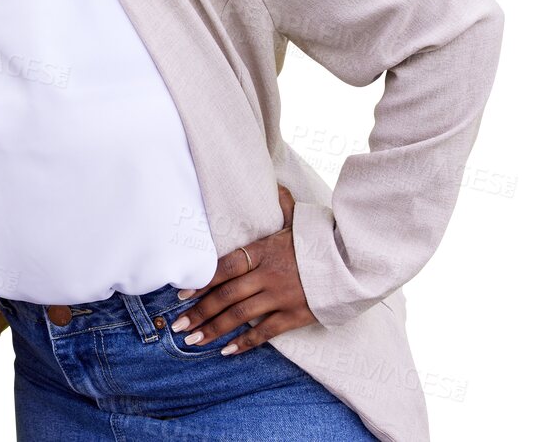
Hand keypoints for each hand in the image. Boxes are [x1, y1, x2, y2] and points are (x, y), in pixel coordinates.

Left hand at [168, 185, 314, 354]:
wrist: (356, 260)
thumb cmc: (322, 239)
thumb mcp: (297, 220)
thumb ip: (280, 204)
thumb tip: (275, 183)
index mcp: (263, 251)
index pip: (224, 267)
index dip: (201, 282)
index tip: (181, 294)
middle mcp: (268, 275)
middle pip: (225, 295)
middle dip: (199, 311)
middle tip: (178, 324)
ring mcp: (281, 296)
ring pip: (240, 316)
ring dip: (213, 329)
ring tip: (192, 339)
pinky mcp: (296, 315)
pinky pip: (265, 332)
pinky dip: (244, 343)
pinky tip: (226, 350)